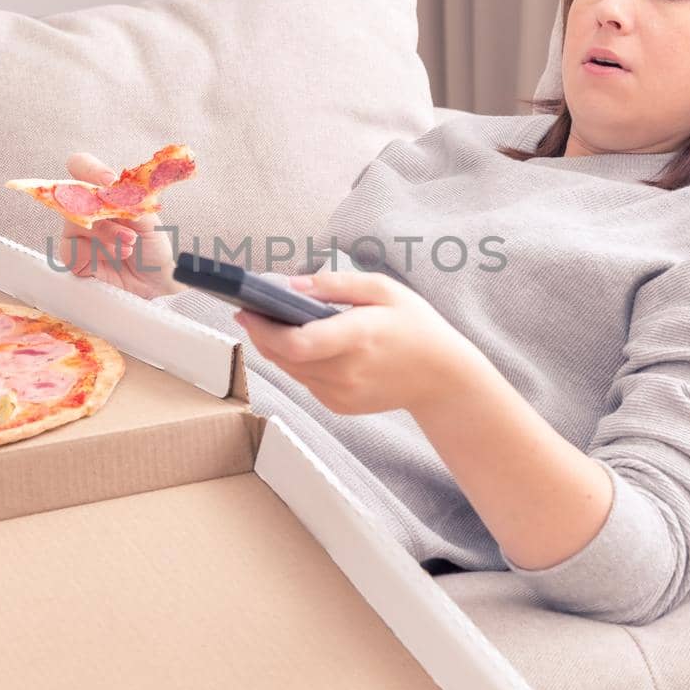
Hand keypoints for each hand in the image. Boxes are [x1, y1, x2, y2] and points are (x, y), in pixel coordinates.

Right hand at [55, 152, 183, 299]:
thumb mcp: (148, 219)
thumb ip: (130, 201)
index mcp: (103, 192)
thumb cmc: (152, 245)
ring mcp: (78, 232)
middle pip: (72, 195)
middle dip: (104, 214)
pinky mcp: (74, 257)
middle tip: (130, 231)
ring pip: (74, 224)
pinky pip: (71, 250)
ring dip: (106, 235)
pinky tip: (116, 256)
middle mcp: (86, 209)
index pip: (81, 166)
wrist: (157, 278)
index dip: (89, 169)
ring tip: (129, 246)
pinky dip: (97, 253)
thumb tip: (113, 188)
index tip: (109, 181)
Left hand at [232, 269, 484, 416]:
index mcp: (358, 337)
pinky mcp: (339, 405)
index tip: (246, 308)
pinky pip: (304, 381)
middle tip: (251, 310)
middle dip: (261, 333)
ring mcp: (341, 394)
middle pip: (283, 357)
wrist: (443, 378)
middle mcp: (346, 372)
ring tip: (271, 322)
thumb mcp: (383, 289)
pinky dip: (297, 362)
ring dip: (275, 347)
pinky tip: (304, 344)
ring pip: (289, 370)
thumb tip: (288, 284)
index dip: (263, 328)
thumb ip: (334, 284)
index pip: (296, 343)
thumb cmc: (415, 325)